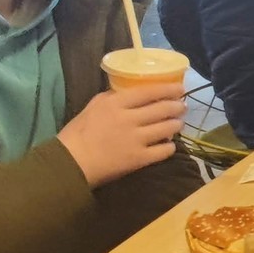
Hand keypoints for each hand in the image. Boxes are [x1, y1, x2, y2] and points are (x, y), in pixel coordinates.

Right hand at [57, 84, 185, 186]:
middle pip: (162, 109)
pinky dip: (170, 147)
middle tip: (182, 107)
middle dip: (176, 107)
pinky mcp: (139, 159)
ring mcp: (136, 139)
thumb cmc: (77, 133)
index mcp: (116, 103)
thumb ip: (112, 98)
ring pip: (166, 129)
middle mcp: (129, 119)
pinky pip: (163, 151)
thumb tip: (131, 93)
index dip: (168, 89)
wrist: (71, 163)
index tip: (180, 89)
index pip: (149, 92)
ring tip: (178, 124)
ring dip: (176, 125)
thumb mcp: (93, 106)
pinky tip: (170, 145)